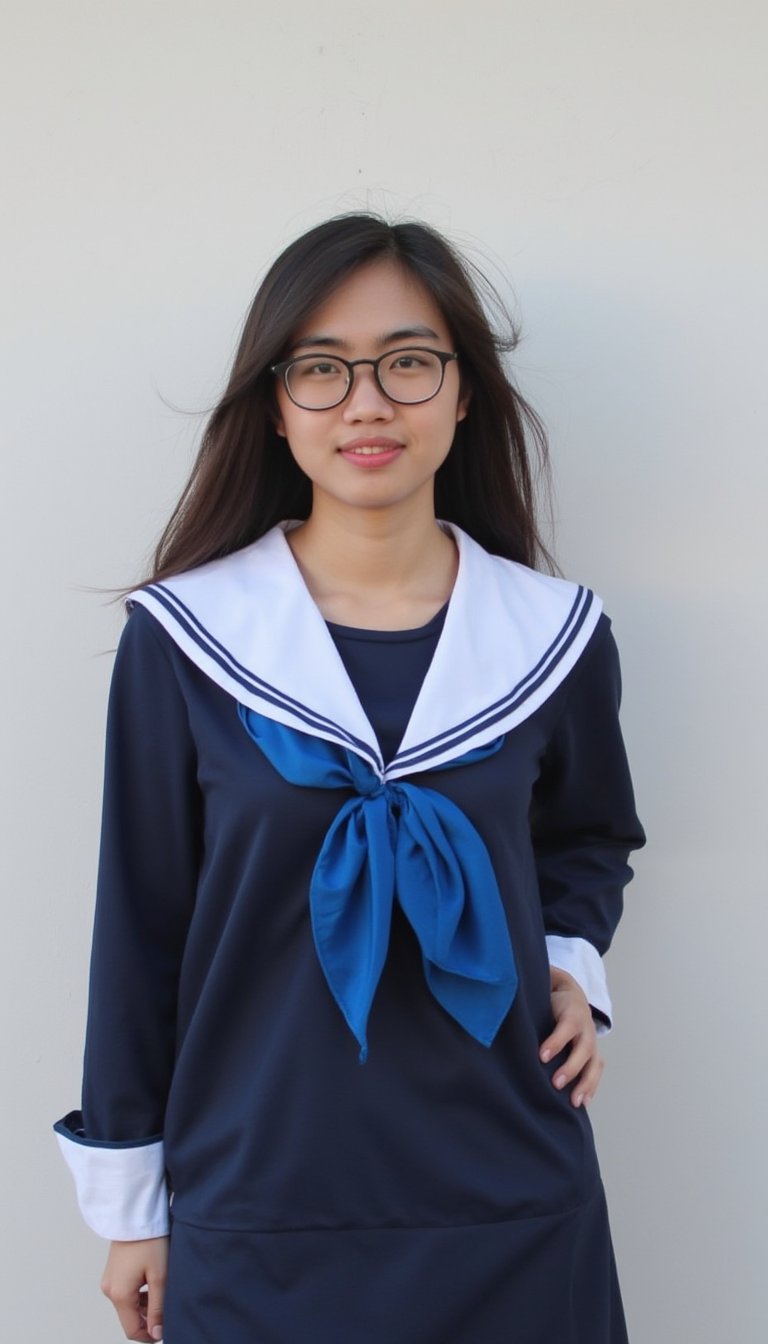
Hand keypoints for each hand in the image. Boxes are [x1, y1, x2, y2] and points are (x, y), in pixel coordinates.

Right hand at [101, 1237, 168, 1341]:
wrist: (137, 1213)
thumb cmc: (150, 1241)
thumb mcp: (160, 1276)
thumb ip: (158, 1308)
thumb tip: (157, 1334)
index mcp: (120, 1294)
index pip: (132, 1330)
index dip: (150, 1335)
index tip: (166, 1329)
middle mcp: (110, 1290)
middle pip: (130, 1318)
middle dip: (149, 1319)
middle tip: (168, 1305)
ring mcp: (110, 1280)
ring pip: (129, 1305)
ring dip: (145, 1305)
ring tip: (163, 1289)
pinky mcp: (113, 1272)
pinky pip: (126, 1292)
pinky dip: (139, 1294)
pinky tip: (153, 1281)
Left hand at [539, 966, 603, 1107]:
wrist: (570, 995)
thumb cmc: (549, 1000)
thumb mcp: (541, 996)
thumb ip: (526, 1004)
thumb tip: (497, 1007)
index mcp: (571, 1012)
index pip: (566, 1027)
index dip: (556, 1041)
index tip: (541, 1057)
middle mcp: (585, 1027)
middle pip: (583, 1048)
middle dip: (571, 1067)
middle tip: (556, 1083)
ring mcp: (591, 1041)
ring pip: (594, 1062)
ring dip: (585, 1083)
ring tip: (574, 1102)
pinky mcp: (593, 1053)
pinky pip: (596, 1070)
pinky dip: (591, 1087)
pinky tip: (582, 1102)